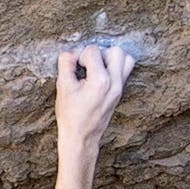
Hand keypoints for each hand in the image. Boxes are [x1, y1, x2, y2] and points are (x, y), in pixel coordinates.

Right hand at [53, 43, 133, 159]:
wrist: (81, 138)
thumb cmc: (70, 115)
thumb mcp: (63, 88)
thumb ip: (66, 64)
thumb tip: (70, 53)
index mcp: (100, 81)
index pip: (93, 51)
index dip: (80, 55)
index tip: (74, 67)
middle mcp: (114, 83)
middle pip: (116, 50)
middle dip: (100, 53)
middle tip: (88, 64)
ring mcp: (119, 88)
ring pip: (126, 59)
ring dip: (111, 58)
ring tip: (97, 67)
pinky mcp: (120, 92)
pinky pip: (125, 70)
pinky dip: (114, 67)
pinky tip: (100, 75)